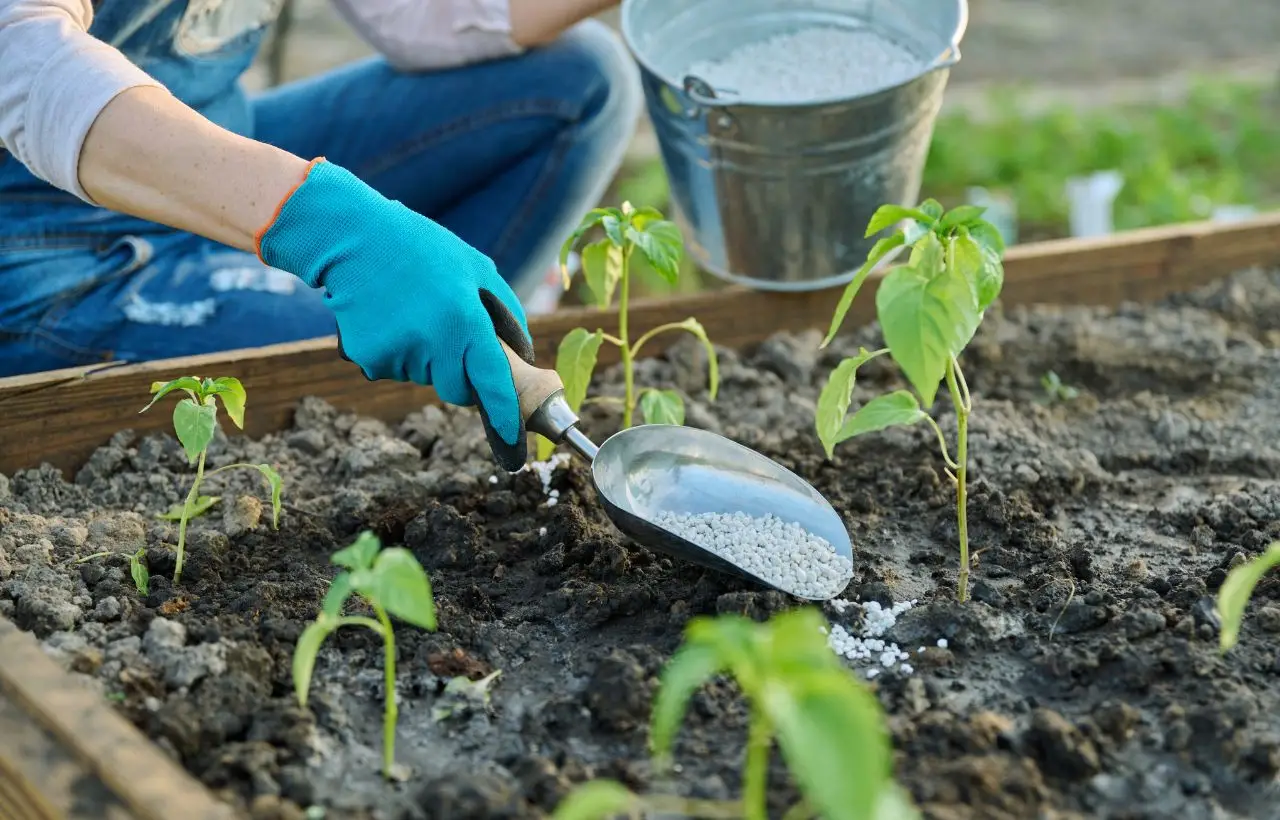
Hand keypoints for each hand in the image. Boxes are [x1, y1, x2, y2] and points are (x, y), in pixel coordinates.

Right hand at [256, 159, 534, 470]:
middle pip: (457, 391)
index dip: (505, 415)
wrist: (353, 238)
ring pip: (424, 378)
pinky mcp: (369, 357)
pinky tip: (388, 317)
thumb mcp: (477, 268)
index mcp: (465, 320)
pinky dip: (396, 352)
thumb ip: (507, 314)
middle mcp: (433, 342)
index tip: (514, 441)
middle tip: (447, 334)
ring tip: (412, 311)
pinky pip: (394, 370)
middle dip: (459, 375)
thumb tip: (522, 356)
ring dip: (425, 357)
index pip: (492, 381)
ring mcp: (398, 353)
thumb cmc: (424, 250)